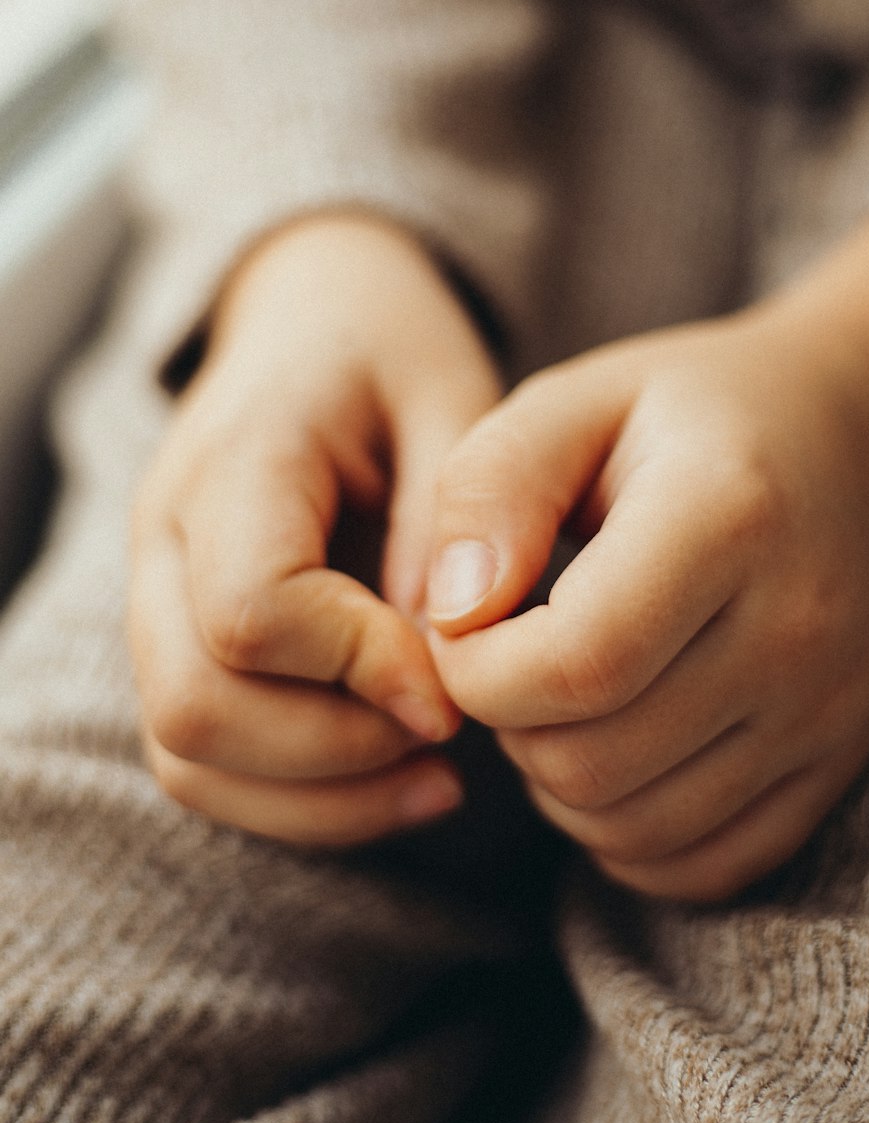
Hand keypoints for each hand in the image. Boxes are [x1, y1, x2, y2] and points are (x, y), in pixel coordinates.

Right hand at [129, 213, 501, 844]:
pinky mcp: (180, 644)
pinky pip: (201, 765)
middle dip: (338, 752)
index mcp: (236, 456)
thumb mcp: (454, 397)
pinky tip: (397, 778)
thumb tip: (441, 669)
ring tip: (439, 778)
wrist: (313, 321)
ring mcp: (156, 597)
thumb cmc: (392, 354)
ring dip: (320, 796)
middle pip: (195, 705)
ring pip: (186, 755)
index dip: (362, 669)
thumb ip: (454, 522)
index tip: (458, 686)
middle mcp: (165, 536)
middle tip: (449, 733)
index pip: (252, 609)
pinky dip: (296, 800)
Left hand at [425, 219, 868, 900]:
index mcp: (729, 519)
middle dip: (508, 722)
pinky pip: (696, 868)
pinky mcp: (836, 764)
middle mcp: (796, 632)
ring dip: (556, 780)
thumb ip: (491, 489)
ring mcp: (826, 712)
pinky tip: (613, 748)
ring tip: (560, 692)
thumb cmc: (687, 414)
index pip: (571, 667)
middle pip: (588, 762)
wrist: (859, 439)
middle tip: (509, 652)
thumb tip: (446, 617)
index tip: (461, 622)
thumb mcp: (574, 401)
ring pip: (631, 829)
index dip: (473, 669)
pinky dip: (624, 833)